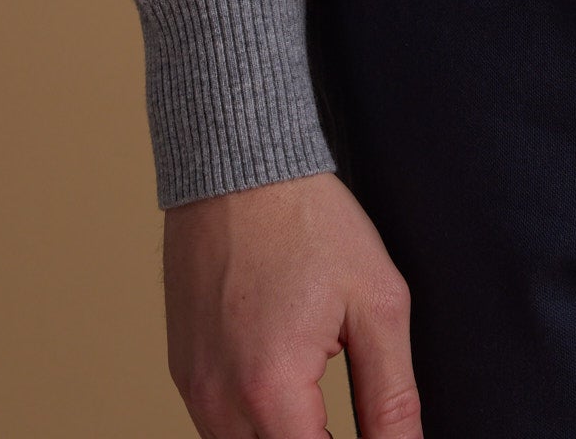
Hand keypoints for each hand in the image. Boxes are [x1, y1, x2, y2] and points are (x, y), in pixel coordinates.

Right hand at [163, 170, 421, 438]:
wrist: (238, 163)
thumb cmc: (308, 221)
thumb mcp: (377, 303)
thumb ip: (392, 396)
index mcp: (271, 391)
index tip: (374, 434)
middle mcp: (219, 402)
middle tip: (353, 419)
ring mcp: (193, 389)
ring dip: (286, 434)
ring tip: (319, 394)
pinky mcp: (182, 371)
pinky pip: (219, 424)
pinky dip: (255, 418)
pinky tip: (285, 377)